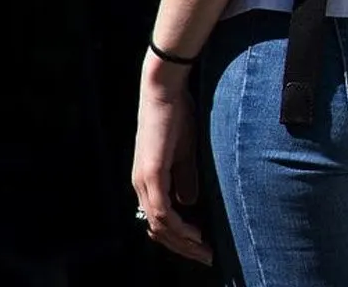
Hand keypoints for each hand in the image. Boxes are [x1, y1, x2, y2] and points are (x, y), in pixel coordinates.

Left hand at [132, 58, 213, 264]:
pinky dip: (179, 228)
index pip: (159, 220)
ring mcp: (144, 181)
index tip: (201, 246)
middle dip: (184, 248)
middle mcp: (141, 185)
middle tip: (207, 257)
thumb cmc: (176, 114)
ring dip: (183, 243)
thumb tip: (189, 203)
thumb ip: (185, 177)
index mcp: (147, 180)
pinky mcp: (152, 174)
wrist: (164, 90)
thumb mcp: (184, 151)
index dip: (179, 237)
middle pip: (158, 230)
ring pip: (160, 226)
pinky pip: (163, 212)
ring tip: (205, 251)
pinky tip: (195, 235)